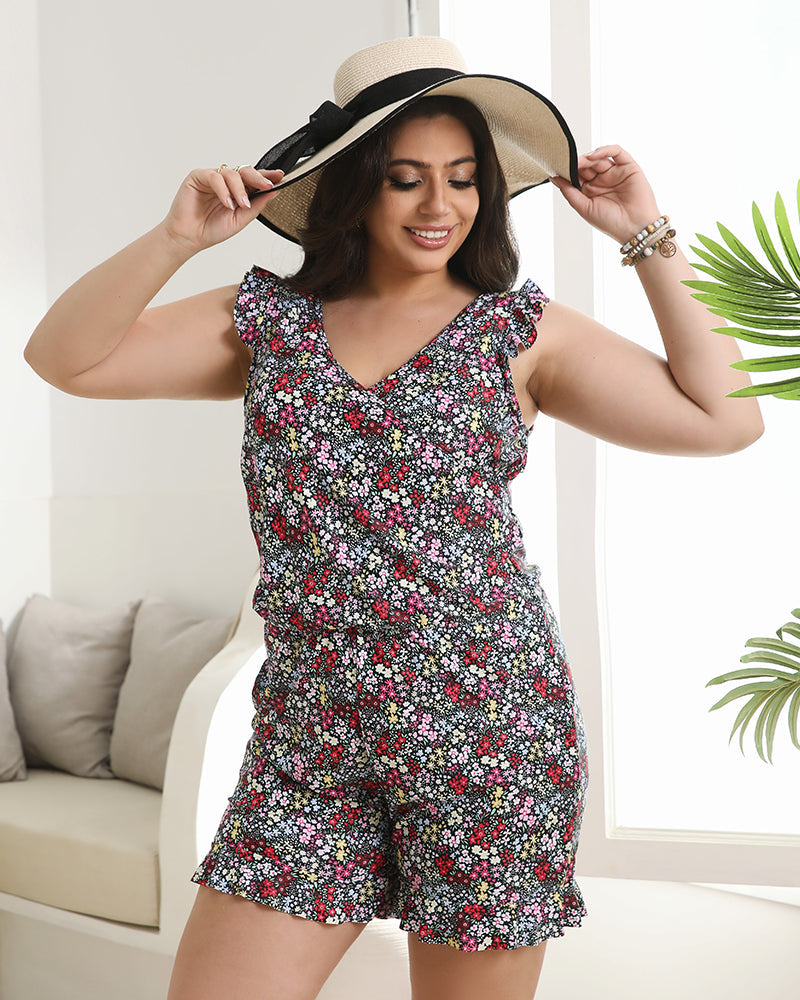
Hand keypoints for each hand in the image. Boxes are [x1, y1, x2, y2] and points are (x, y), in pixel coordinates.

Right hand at [161, 165, 283, 254]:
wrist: (190, 238)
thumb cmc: (212, 229)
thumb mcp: (241, 219)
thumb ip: (257, 205)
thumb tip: (275, 192)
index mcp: (238, 191)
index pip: (255, 180)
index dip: (267, 176)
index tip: (281, 177)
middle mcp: (226, 182)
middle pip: (245, 171)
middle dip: (258, 178)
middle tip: (267, 185)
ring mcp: (212, 178)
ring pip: (231, 173)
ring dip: (239, 190)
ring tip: (241, 205)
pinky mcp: (198, 176)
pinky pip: (214, 176)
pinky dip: (223, 190)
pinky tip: (227, 203)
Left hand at [550, 145, 660, 244]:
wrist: (635, 228)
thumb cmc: (610, 223)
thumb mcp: (584, 207)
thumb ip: (569, 191)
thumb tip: (553, 177)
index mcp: (591, 190)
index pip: (577, 175)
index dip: (568, 171)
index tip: (557, 167)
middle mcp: (602, 180)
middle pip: (586, 164)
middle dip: (577, 163)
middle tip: (568, 163)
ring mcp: (615, 172)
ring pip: (599, 157)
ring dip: (588, 157)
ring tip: (579, 162)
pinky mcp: (628, 166)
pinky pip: (616, 152)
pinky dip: (605, 150)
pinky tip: (594, 155)